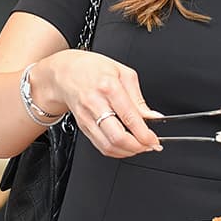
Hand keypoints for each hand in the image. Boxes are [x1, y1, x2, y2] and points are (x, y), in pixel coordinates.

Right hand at [38, 50, 162, 158]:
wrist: (66, 72)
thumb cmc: (94, 69)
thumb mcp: (123, 73)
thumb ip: (138, 98)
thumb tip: (152, 116)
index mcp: (109, 87)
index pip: (129, 118)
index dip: (145, 134)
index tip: (154, 140)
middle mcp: (95, 104)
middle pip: (117, 137)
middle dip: (137, 147)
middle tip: (149, 145)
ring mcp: (86, 117)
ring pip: (108, 146)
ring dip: (127, 152)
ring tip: (139, 147)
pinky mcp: (82, 126)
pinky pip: (100, 146)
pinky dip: (116, 151)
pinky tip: (125, 146)